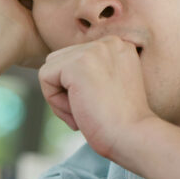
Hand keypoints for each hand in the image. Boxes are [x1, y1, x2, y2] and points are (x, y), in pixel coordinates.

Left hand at [38, 36, 155, 160]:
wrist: (134, 137)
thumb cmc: (123, 123)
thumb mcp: (110, 87)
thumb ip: (92, 72)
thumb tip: (54, 69)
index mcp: (119, 45)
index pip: (77, 59)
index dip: (78, 88)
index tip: (98, 107)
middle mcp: (108, 42)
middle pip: (61, 61)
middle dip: (67, 91)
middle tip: (89, 113)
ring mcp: (93, 50)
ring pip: (51, 69)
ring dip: (60, 97)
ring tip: (84, 113)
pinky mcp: (77, 63)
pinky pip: (44, 77)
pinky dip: (54, 102)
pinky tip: (78, 113)